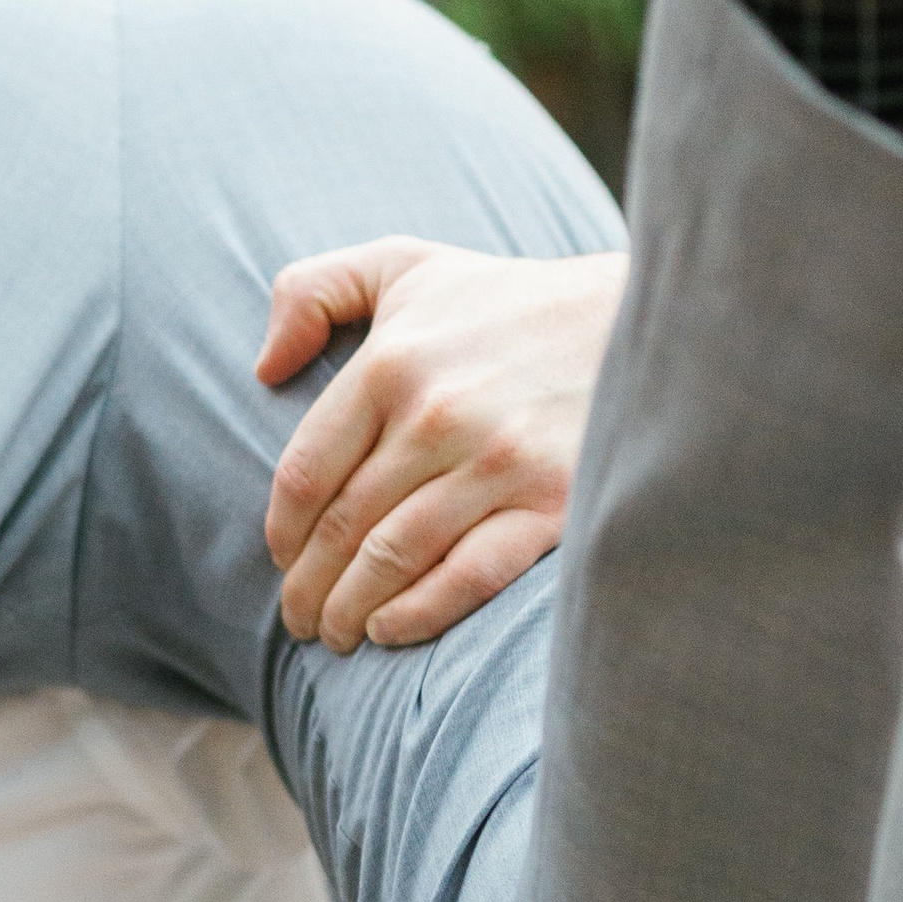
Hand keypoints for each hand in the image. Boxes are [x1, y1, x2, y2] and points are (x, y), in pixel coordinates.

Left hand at [258, 240, 627, 651]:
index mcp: (391, 363)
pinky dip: (416, 615)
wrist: (638, 322)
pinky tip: (387, 632)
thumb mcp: (403, 267)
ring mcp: (497, 464)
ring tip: (336, 634)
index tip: (282, 559)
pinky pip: (465, 578)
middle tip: (300, 618)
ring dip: (349, 612)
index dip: (282, 532)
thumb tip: (264, 369)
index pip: (305, 474)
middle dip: (308, 587)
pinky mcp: (551, 504)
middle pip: (342, 528)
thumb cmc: (505, 304)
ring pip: (393, 559)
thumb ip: (314, 291)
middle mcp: (437, 415)